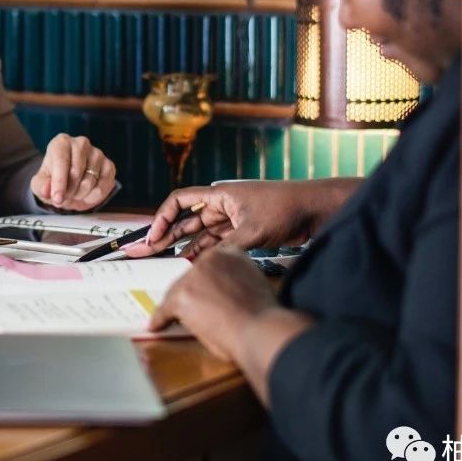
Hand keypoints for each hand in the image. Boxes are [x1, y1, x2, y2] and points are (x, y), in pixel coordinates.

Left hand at [30, 133, 116, 210]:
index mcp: (61, 143)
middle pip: (76, 172)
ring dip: (80, 195)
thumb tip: (47, 190)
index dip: (59, 182)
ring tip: (73, 195)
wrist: (68, 183)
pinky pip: (104, 186)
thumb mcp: (40, 184)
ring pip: (90, 181)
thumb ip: (41, 187)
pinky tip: (86, 196)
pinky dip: (94, 197)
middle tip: (63, 199)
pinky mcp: (109, 165)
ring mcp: (97, 153)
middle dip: (69, 191)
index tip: (57, 198)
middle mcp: (81, 143)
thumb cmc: (52, 180)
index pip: (61, 161)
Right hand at [123, 179, 355, 258]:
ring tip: (164, 261)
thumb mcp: (253, 230)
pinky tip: (192, 263)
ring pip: (200, 233)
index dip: (162, 218)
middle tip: (146, 251)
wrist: (315, 209)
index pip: (180, 201)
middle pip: (185, 219)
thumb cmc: (285, 209)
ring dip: (183, 245)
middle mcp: (222, 205)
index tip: (153, 237)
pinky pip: (216, 242)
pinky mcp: (243, 231)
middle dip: (165, 234)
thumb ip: (226, 247)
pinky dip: (204, 251)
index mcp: (219, 195)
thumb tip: (203, 265)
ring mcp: (232, 218)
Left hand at [147, 245, 277, 360]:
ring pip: (176, 292)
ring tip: (174, 320)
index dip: (203, 283)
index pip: (207, 266)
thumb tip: (223, 293)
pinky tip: (157, 325)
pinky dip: (161, 319)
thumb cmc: (262, 316)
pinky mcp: (183, 295)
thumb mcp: (253, 285)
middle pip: (189, 277)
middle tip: (191, 310)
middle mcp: (210, 259)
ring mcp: (194, 276)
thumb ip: (236, 281)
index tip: (201, 293)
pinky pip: (165, 309)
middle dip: (189, 295)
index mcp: (230, 254)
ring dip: (175, 308)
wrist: (260, 329)